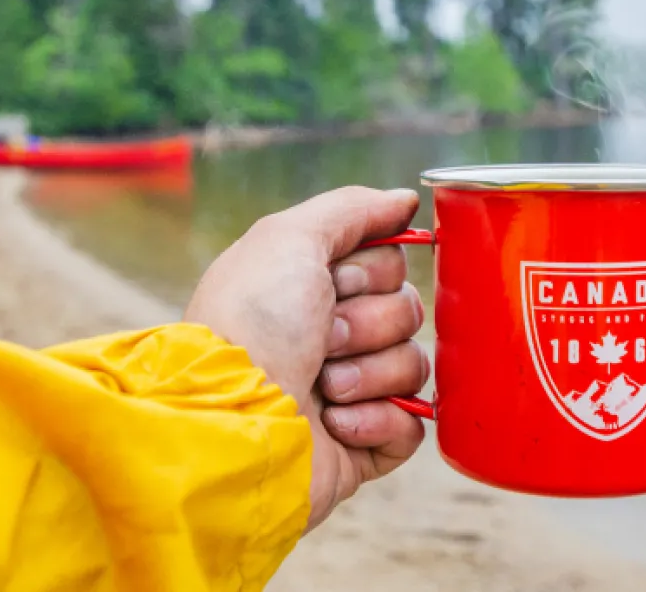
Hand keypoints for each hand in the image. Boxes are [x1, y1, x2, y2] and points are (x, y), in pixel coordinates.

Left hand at [183, 186, 427, 531]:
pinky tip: (334, 422)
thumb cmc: (251, 326)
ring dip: (368, 372)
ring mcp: (352, 391)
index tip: (330, 283)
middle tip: (322, 338)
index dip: (369, 272)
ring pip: (413, 363)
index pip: (391, 262)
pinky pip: (412, 421)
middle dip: (367, 323)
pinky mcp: (366, 443)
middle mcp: (333, 335)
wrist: (233, 422)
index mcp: (314, 287)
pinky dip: (378, 420)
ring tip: (323, 386)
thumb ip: (351, 209)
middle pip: (408, 308)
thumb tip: (406, 201)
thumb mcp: (289, 239)